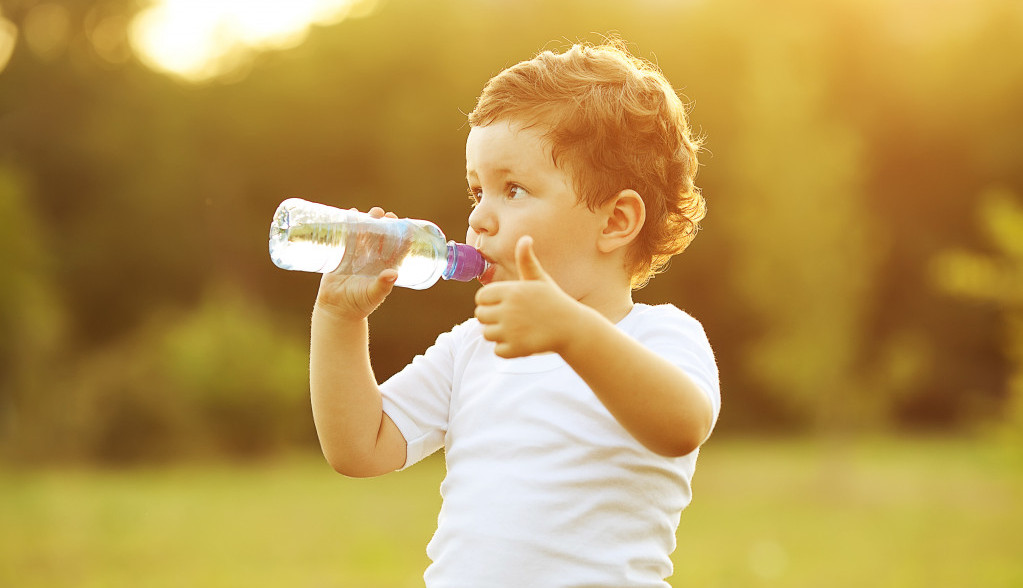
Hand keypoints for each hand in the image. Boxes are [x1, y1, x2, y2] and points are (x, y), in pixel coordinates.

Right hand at [315, 207, 398, 320]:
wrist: (337, 309)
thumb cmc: (360, 304)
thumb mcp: (374, 294)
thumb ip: (383, 285)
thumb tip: (393, 273)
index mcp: (384, 265)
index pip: (396, 246)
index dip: (401, 234)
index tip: (403, 224)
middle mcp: (373, 257)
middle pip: (381, 235)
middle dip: (384, 223)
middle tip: (384, 215)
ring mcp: (357, 254)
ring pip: (365, 232)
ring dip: (368, 220)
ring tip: (371, 212)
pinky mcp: (342, 253)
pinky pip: (346, 235)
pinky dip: (349, 224)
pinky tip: (350, 213)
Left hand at [474, 236, 581, 357]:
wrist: (572, 328)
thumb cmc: (554, 301)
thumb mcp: (540, 279)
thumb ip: (526, 261)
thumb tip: (525, 238)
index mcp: (511, 291)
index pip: (480, 298)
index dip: (489, 302)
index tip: (502, 304)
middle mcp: (508, 310)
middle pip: (480, 316)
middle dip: (492, 318)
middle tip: (510, 319)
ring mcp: (511, 331)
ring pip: (486, 334)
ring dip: (498, 334)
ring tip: (516, 330)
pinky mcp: (515, 349)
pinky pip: (497, 350)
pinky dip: (506, 349)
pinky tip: (520, 342)